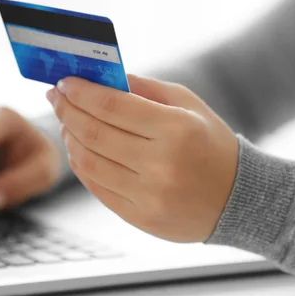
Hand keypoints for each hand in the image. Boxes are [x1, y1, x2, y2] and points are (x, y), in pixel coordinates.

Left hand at [46, 75, 238, 242]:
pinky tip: (80, 148)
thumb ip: (144, 88)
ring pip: (88, 163)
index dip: (81, 92)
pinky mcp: (141, 218)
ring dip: (70, 138)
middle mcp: (161, 165)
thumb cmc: (211, 143)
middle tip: (55, 97)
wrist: (239, 198)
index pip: (111, 106)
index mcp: (176, 130)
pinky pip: (97, 188)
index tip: (64, 82)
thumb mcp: (188, 105)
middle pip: (93, 133)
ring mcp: (149, 196)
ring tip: (67, 122)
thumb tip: (101, 78)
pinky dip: (82, 164)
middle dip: (67, 111)